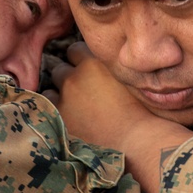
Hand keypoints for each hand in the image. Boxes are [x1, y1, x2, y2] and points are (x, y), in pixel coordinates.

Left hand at [46, 42, 192, 192]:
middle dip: (69, 77)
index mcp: (95, 62)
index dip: (82, 61)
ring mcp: (64, 98)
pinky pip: (47, 107)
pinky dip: (55, 110)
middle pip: (62, 68)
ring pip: (52, 88)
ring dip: (61, 94)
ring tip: (76, 107)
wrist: (137, 143)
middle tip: (84, 92)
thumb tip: (110, 62)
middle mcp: (76, 76)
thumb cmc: (145, 112)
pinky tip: (69, 118)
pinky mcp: (58, 119)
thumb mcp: (133, 79)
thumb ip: (116, 67)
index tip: (88, 71)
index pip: (76, 49)